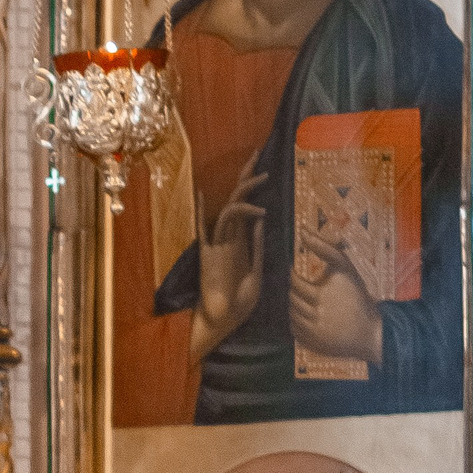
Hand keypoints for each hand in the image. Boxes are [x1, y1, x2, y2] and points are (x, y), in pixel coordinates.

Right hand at [189, 154, 266, 365]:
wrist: (224, 319)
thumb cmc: (241, 303)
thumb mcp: (258, 272)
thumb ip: (258, 247)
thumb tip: (260, 220)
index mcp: (241, 242)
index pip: (248, 206)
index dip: (254, 186)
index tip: (265, 167)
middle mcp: (229, 238)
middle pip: (237, 198)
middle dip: (247, 176)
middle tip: (257, 153)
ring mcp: (218, 244)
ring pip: (230, 209)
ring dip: (246, 192)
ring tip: (264, 179)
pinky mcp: (209, 254)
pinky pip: (208, 228)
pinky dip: (209, 211)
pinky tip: (207, 194)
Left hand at [293, 231, 383, 365]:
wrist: (372, 332)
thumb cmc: (357, 295)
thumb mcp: (345, 269)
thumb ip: (324, 248)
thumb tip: (303, 229)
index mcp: (321, 296)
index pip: (295, 282)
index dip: (295, 276)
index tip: (299, 274)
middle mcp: (314, 315)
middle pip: (292, 299)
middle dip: (299, 293)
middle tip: (312, 291)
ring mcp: (311, 332)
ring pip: (292, 313)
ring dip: (299, 307)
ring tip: (316, 304)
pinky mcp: (310, 344)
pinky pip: (294, 329)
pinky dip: (301, 322)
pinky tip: (318, 319)